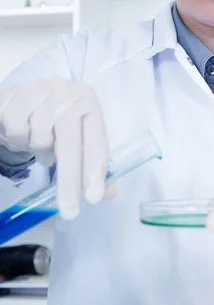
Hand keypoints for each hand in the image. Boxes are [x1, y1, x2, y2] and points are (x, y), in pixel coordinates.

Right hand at [0, 78, 108, 219]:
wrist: (22, 97)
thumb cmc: (54, 119)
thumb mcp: (77, 135)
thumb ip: (92, 161)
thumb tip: (107, 193)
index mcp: (87, 100)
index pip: (96, 138)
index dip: (95, 169)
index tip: (93, 196)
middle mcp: (66, 93)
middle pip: (70, 143)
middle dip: (70, 181)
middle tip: (69, 211)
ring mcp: (39, 92)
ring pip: (41, 140)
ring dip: (38, 151)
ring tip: (38, 142)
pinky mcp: (14, 97)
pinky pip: (18, 134)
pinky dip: (19, 141)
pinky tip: (22, 131)